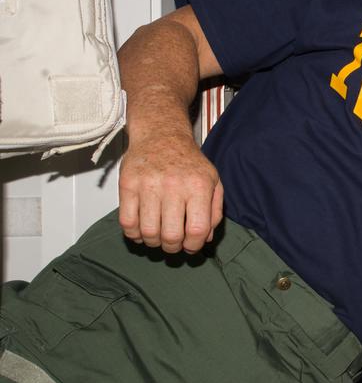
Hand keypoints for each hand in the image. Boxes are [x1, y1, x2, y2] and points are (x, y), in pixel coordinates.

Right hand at [119, 132, 223, 253]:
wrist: (161, 135)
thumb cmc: (189, 162)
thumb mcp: (213, 181)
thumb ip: (214, 211)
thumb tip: (206, 239)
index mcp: (198, 186)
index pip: (197, 229)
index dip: (194, 245)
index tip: (191, 246)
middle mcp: (174, 186)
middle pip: (171, 235)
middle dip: (173, 248)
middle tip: (173, 244)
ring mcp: (148, 185)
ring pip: (148, 232)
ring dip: (154, 242)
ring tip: (158, 237)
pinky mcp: (127, 185)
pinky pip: (127, 222)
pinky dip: (134, 234)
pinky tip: (142, 231)